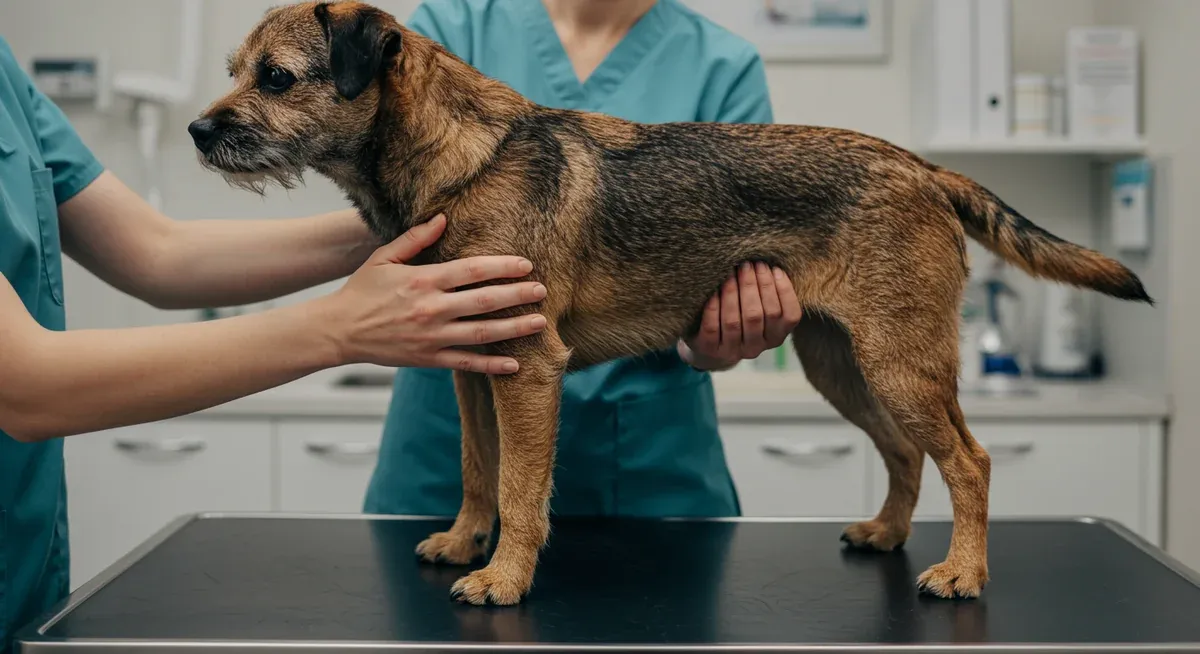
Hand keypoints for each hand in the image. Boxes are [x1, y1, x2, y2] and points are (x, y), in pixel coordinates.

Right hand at [320, 214, 546, 373]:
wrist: (338, 330)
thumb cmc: (361, 290)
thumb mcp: (384, 258)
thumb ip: (415, 239)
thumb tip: (442, 218)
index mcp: (423, 280)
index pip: (472, 270)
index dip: (502, 267)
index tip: (525, 265)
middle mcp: (432, 308)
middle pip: (485, 301)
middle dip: (517, 295)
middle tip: (542, 291)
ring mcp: (432, 336)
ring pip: (482, 333)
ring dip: (514, 328)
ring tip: (539, 322)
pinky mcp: (428, 358)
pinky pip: (466, 363)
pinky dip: (491, 366)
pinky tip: (514, 365)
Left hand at [678, 262, 801, 371]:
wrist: (710, 348)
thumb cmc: (740, 319)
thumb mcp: (759, 310)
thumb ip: (767, 294)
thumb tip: (769, 263)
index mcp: (775, 337)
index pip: (789, 316)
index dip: (784, 291)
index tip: (774, 268)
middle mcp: (756, 348)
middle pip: (760, 315)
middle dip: (755, 285)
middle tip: (749, 264)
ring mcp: (732, 351)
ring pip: (734, 321)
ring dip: (733, 292)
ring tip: (732, 272)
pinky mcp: (710, 350)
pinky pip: (712, 327)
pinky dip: (713, 306)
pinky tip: (714, 290)